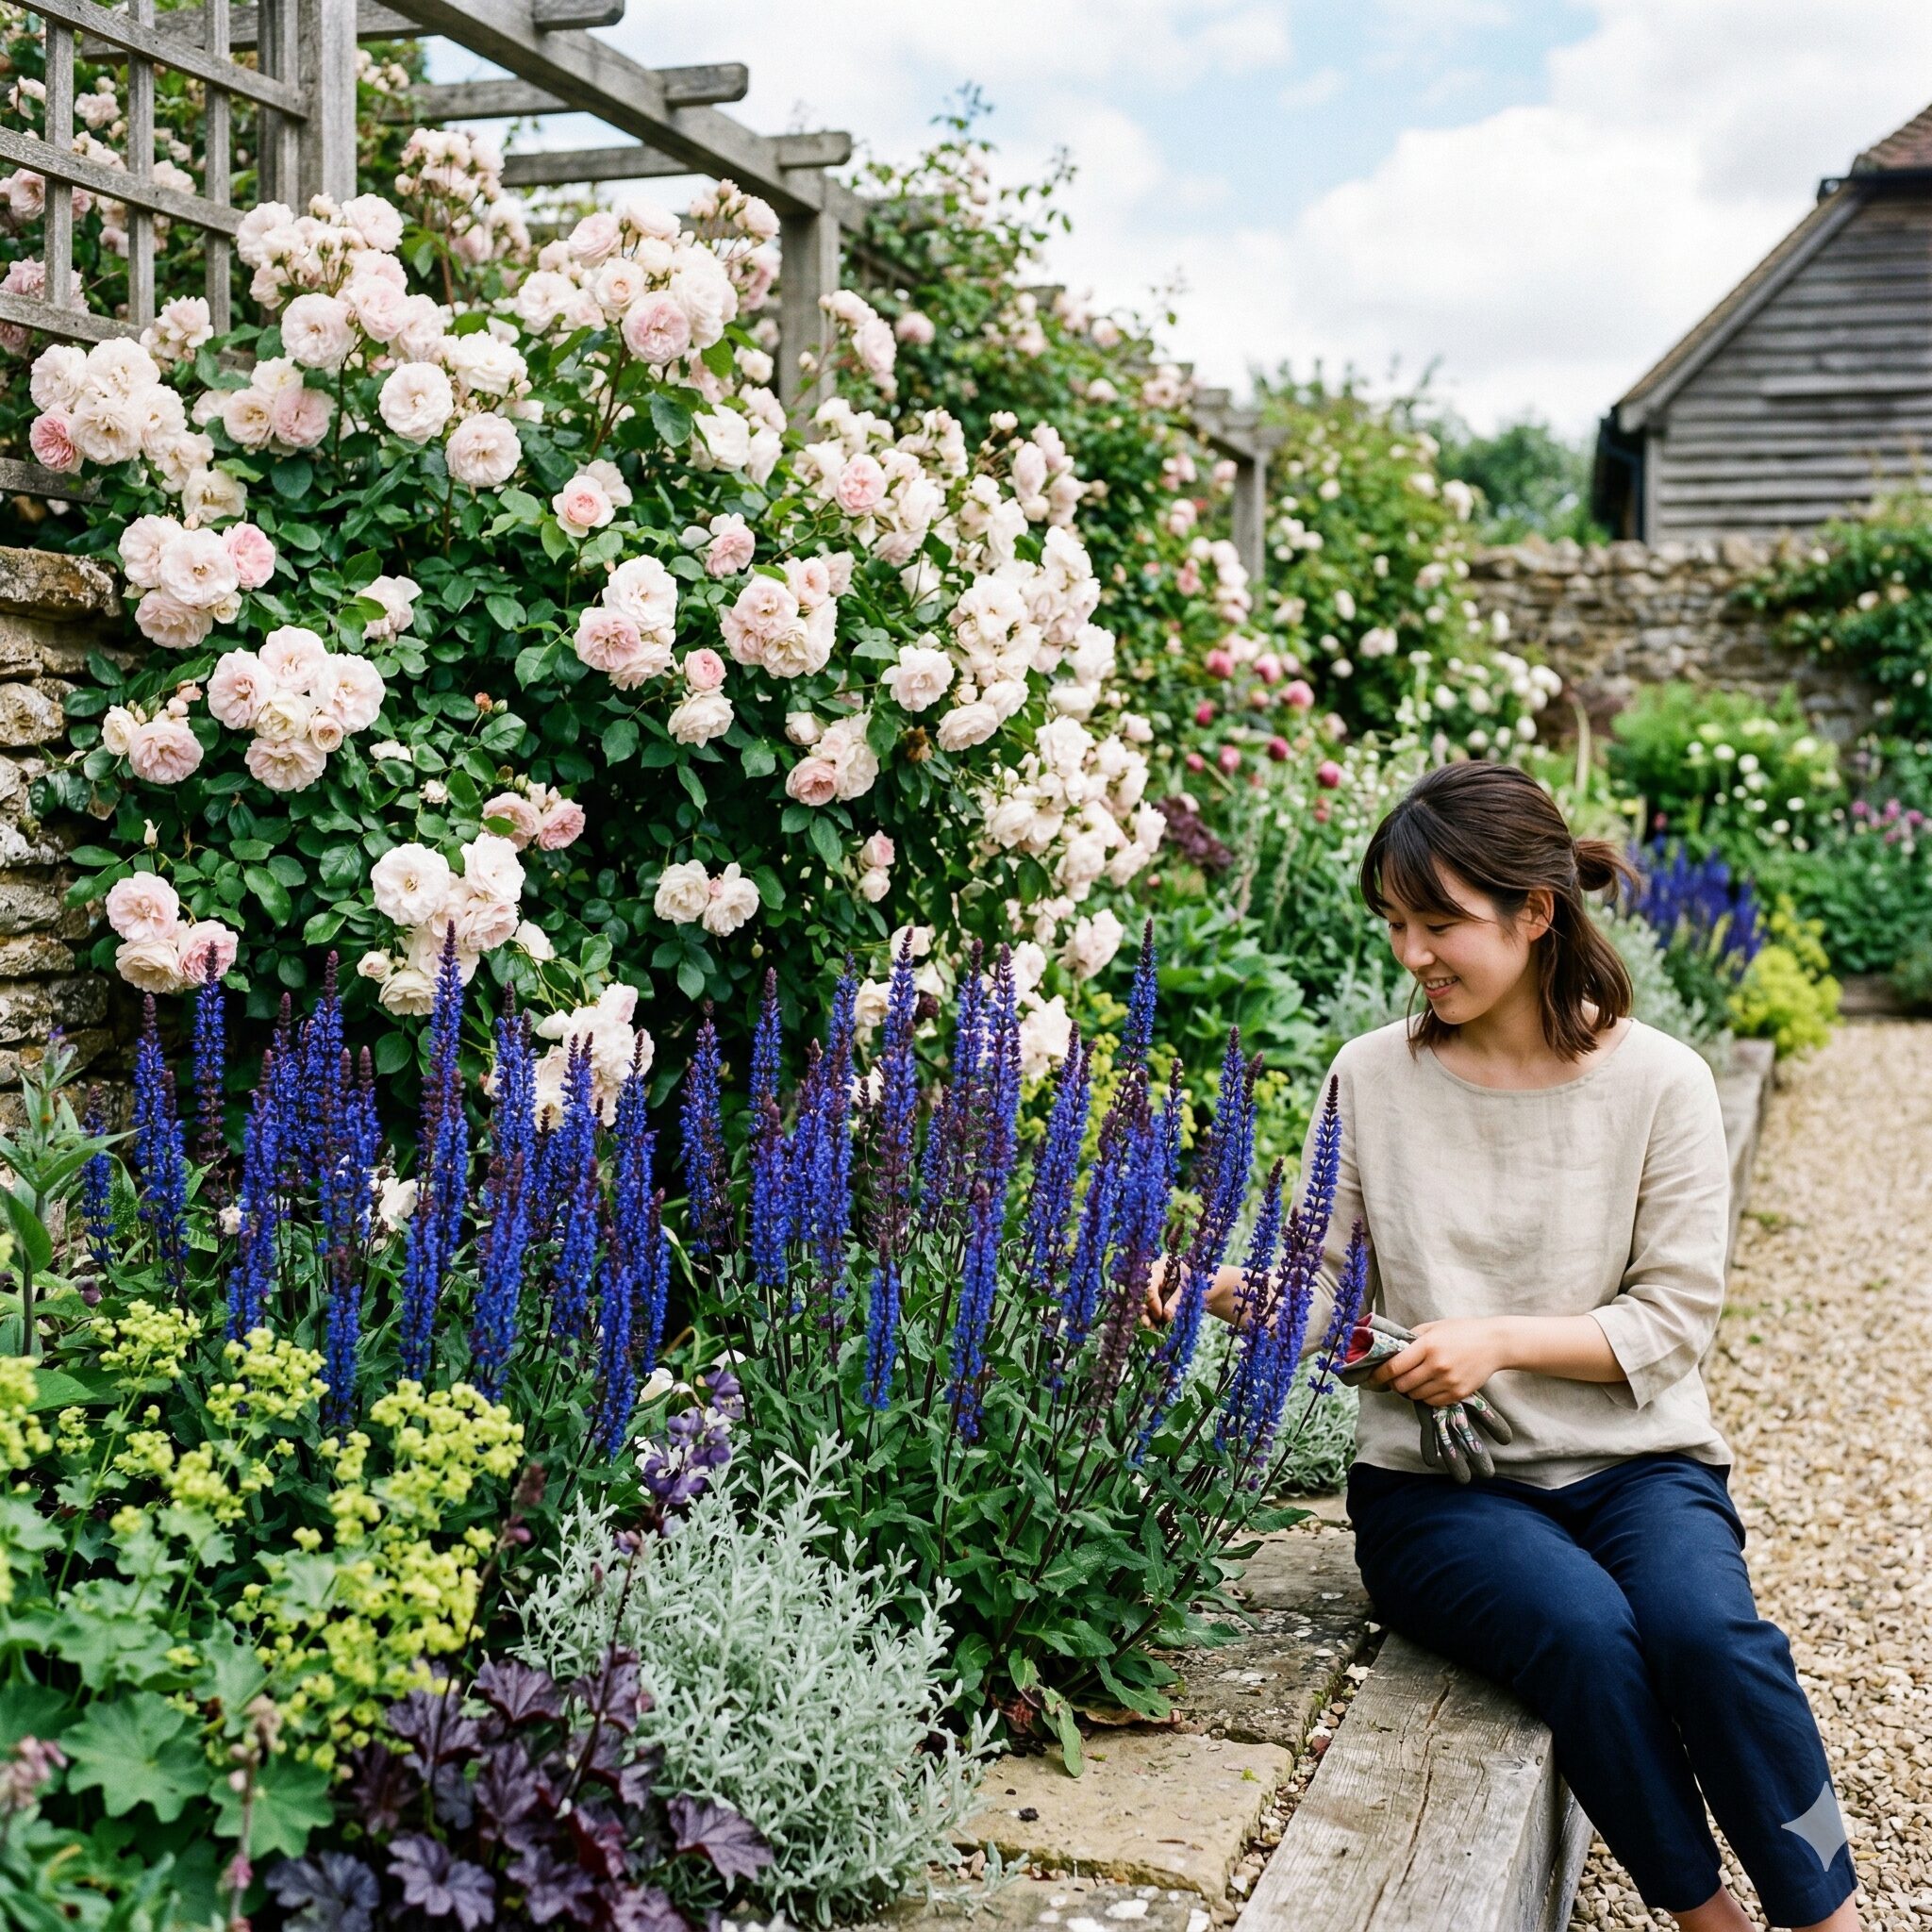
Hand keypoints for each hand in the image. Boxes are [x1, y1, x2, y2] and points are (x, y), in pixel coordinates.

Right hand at [1143, 1255, 1238, 1330]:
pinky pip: (1152, 1310)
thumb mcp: (1190, 1288)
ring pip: (1146, 1303)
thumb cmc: (1201, 1281)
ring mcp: (1156, 1288)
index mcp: (1161, 1267)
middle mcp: (1155, 1277)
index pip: (1150, 1283)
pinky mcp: (1159, 1300)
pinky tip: (1155, 1328)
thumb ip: (1176, 1300)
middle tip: (1148, 1324)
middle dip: (1145, 1310)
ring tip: (1152, 1329)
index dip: (1152, 1300)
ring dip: (1147, 1317)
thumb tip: (1165, 1316)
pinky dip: (1154, 1319)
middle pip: (1144, 1294)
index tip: (1159, 1314)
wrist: (1210, 1286)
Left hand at [1362, 1315, 1509, 1405]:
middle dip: (1393, 1384)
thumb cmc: (1462, 1331)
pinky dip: (1424, 1397)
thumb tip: (1391, 1349)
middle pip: (1402, 1385)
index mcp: (1427, 1346)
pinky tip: (1428, 1386)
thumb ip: (1412, 1338)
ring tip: (1413, 1381)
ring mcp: (1448, 1382)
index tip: (1372, 1377)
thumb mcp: (1434, 1327)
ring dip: (1409, 1391)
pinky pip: (1431, 1402)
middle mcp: (1437, 1366)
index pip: (1394, 1367)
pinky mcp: (1458, 1394)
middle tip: (1394, 1379)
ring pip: (1415, 1396)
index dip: (1379, 1375)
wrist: (1495, 1343)